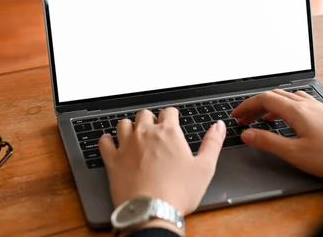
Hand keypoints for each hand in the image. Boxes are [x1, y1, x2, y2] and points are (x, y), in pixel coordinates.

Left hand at [99, 108, 225, 218]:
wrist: (151, 211)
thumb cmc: (178, 192)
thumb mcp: (205, 167)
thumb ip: (212, 143)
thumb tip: (218, 126)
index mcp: (168, 132)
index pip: (169, 112)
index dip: (172, 115)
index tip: (173, 121)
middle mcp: (145, 134)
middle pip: (144, 114)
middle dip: (150, 119)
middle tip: (155, 130)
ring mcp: (126, 146)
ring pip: (123, 124)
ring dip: (129, 126)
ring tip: (134, 135)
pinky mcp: (112, 160)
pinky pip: (104, 142)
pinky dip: (107, 140)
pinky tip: (111, 144)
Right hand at [231, 90, 322, 179]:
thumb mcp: (295, 153)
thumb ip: (269, 142)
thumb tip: (248, 133)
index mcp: (297, 110)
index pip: (264, 99)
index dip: (247, 105)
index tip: (236, 115)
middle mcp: (307, 104)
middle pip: (274, 96)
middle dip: (256, 105)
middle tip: (244, 119)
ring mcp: (317, 108)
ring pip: (287, 98)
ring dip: (270, 105)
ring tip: (261, 119)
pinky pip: (299, 103)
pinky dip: (285, 107)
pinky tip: (288, 120)